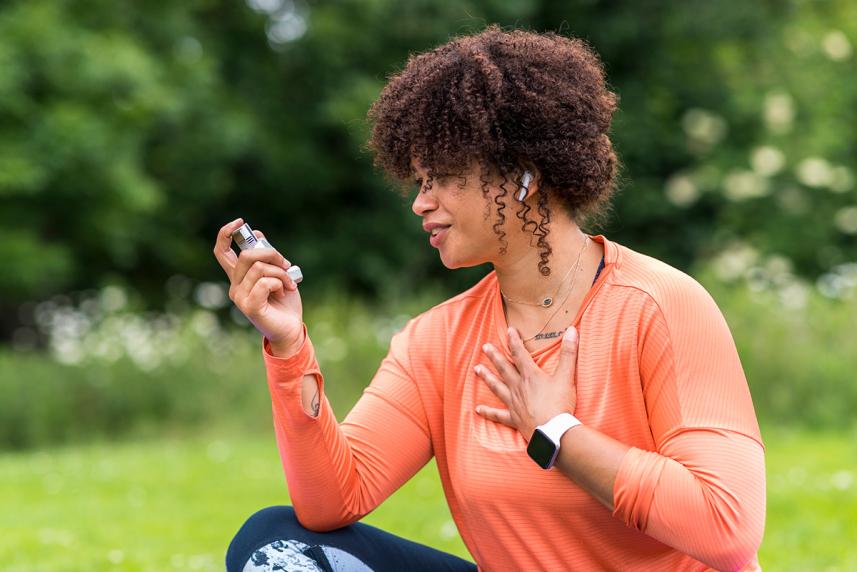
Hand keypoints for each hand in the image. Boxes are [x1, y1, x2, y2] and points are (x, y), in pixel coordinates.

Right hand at [213, 218, 303, 350]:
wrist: (291, 328)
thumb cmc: (285, 302)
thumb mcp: (277, 272)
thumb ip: (266, 257)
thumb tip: (257, 233)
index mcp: (239, 276)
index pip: (221, 251)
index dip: (226, 233)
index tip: (240, 222)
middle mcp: (235, 286)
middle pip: (247, 255)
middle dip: (272, 254)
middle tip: (286, 265)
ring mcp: (239, 297)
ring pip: (260, 268)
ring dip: (281, 272)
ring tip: (289, 284)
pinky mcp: (249, 306)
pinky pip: (265, 282)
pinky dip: (280, 283)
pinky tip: (284, 292)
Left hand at [474, 326, 578, 439]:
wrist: (553, 431)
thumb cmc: (560, 404)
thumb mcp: (567, 376)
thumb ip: (569, 353)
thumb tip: (572, 330)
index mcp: (531, 376)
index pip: (520, 354)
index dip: (514, 341)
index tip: (509, 330)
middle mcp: (518, 387)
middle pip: (504, 368)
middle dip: (495, 356)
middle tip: (484, 347)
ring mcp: (514, 403)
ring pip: (497, 387)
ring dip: (487, 377)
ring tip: (476, 369)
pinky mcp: (514, 418)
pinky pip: (498, 415)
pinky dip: (488, 412)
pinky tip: (478, 409)